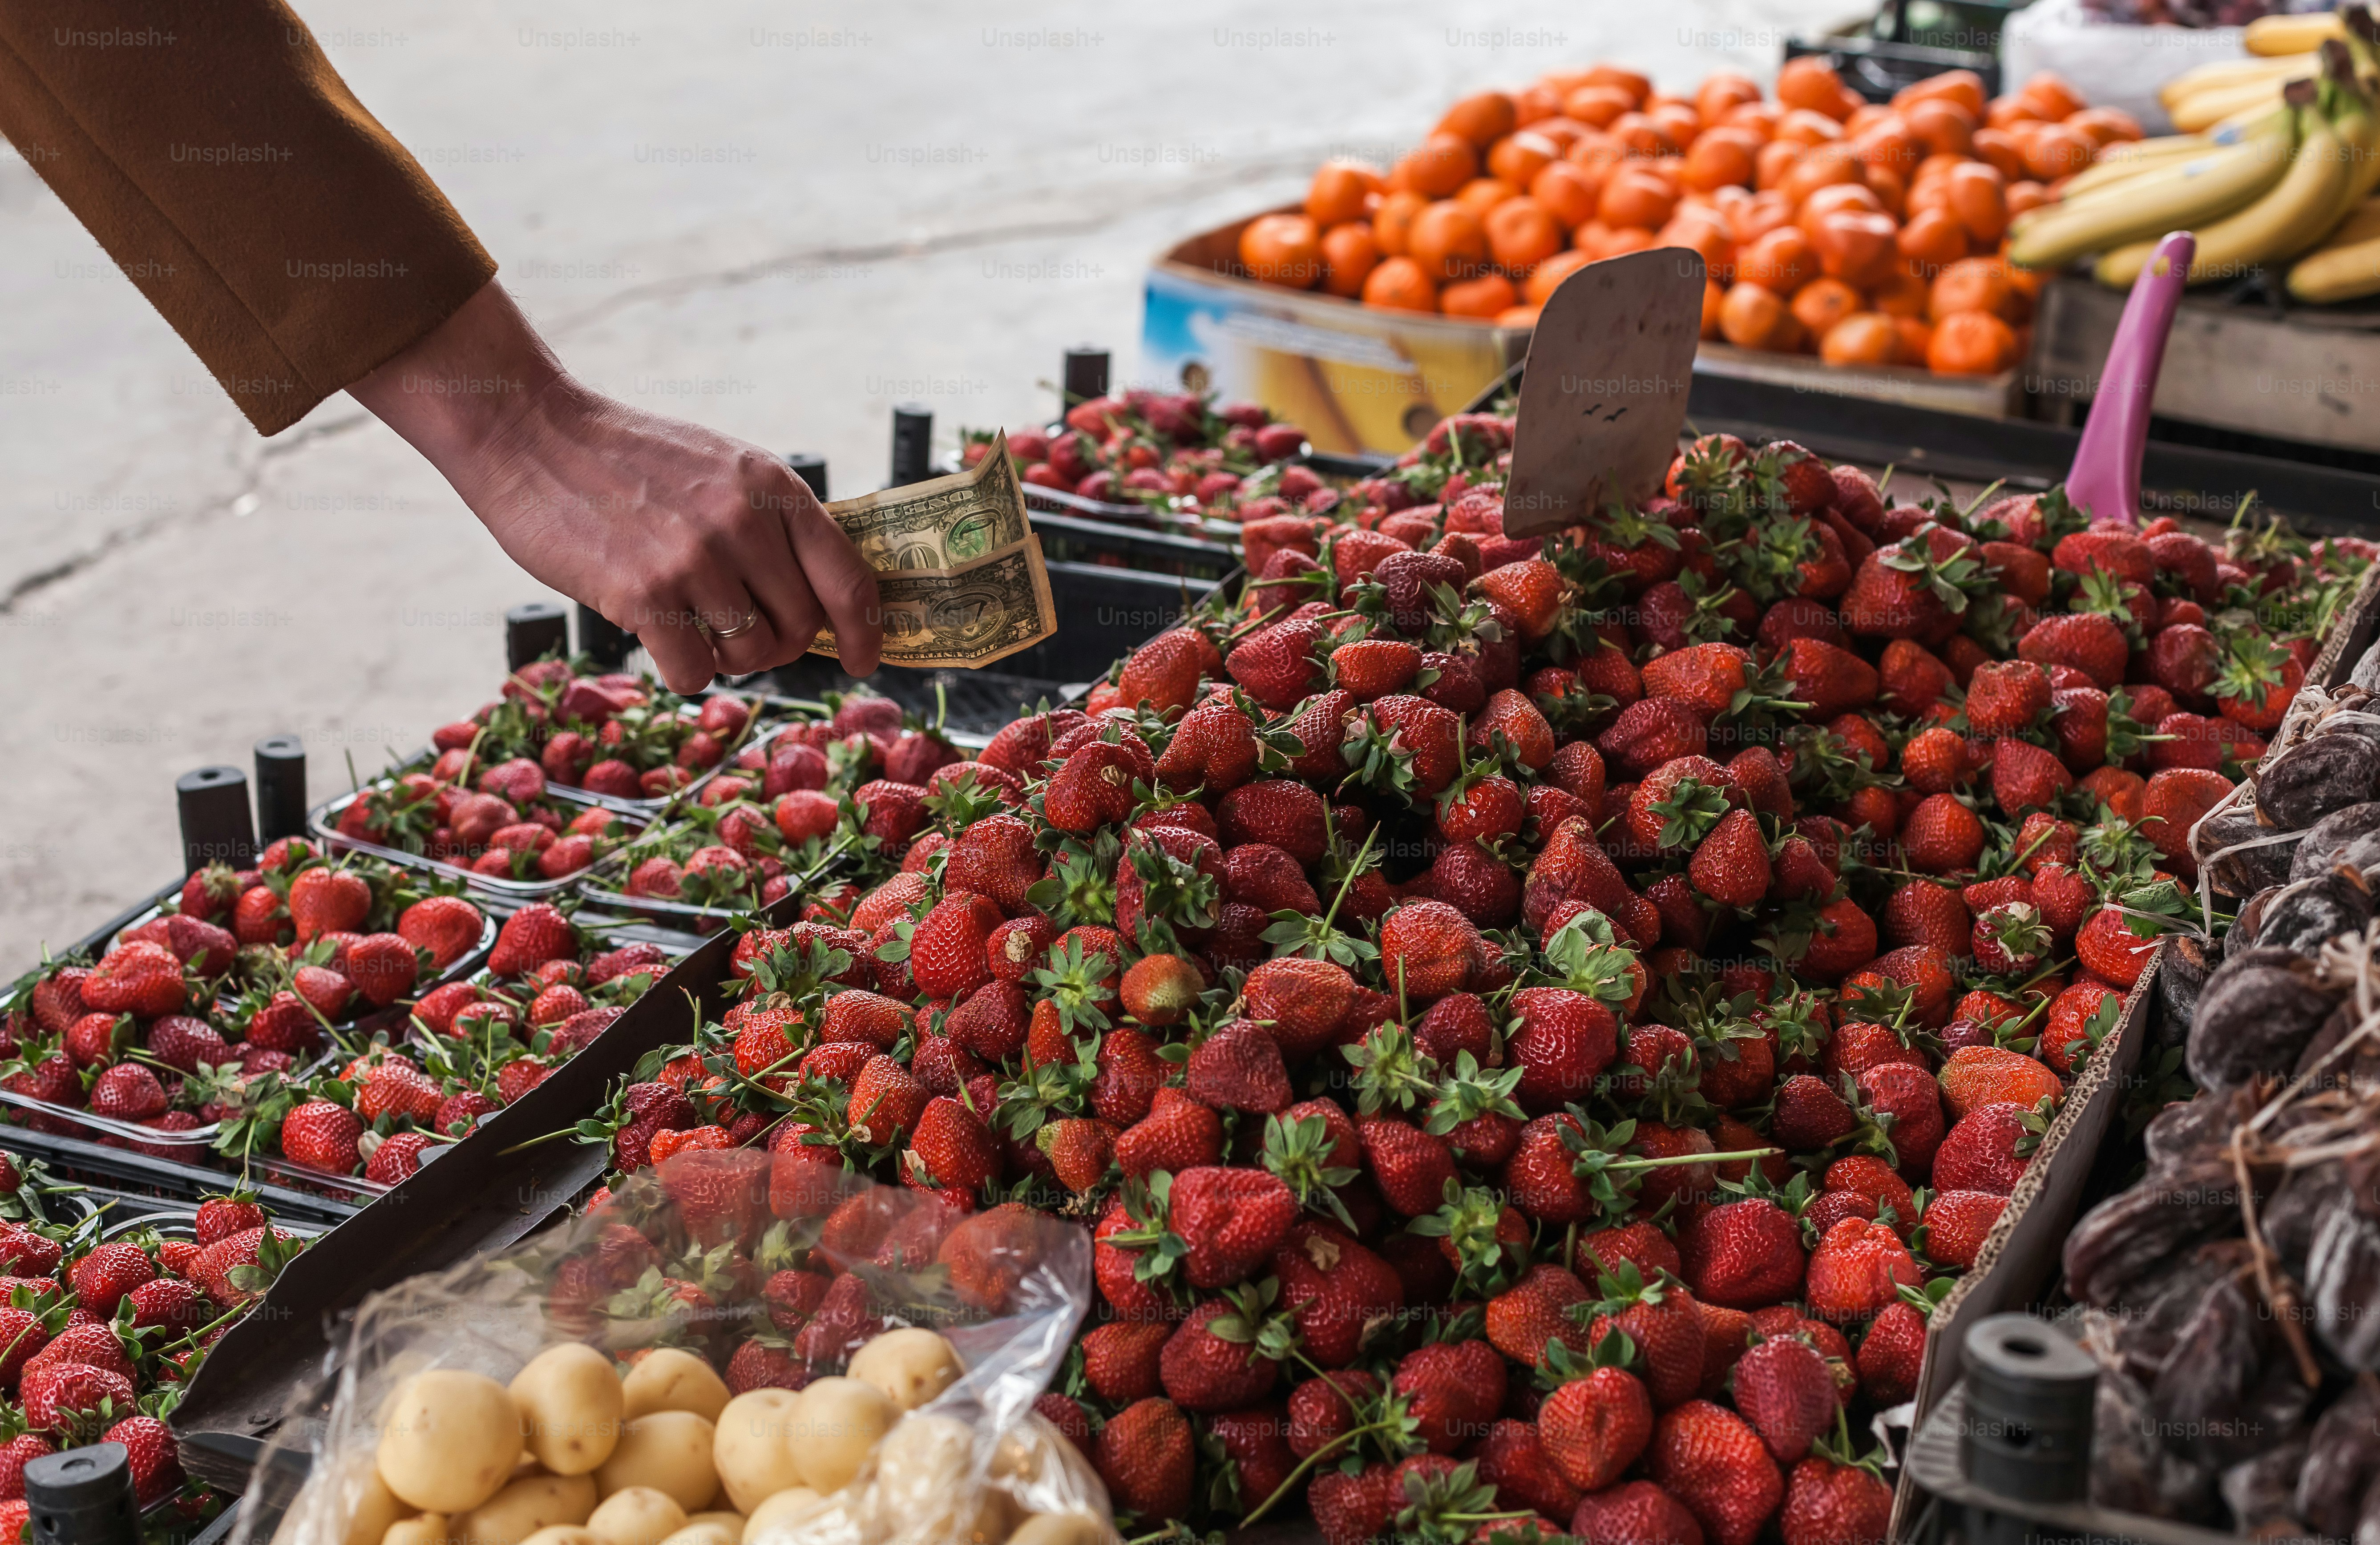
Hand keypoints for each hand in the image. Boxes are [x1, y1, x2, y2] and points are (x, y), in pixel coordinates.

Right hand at [349, 281, 880, 690]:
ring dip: (726, 655)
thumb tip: (820, 603)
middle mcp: (744, 524)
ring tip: (689, 616)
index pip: (848, 578)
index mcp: (774, 487)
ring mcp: (695, 561)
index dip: (864, 631)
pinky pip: (694, 672)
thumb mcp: (723, 467)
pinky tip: (658, 632)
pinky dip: (683, 668)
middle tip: (740, 628)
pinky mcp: (643, 595)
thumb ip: (774, 523)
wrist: (534, 434)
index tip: (862, 659)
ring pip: (751, 657)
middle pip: (800, 628)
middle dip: (779, 644)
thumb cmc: (631, 458)